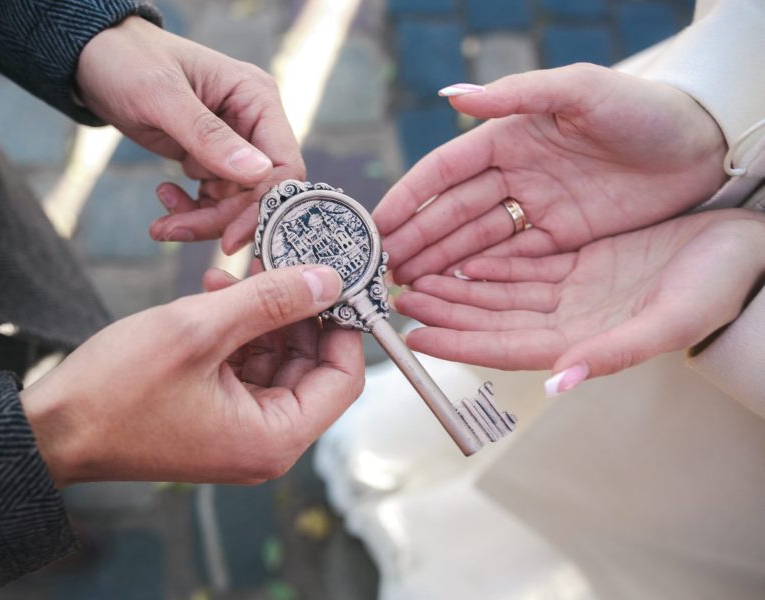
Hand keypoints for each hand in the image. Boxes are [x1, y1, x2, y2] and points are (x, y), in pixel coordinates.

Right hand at [21, 265, 363, 485]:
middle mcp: (265, 440)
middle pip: (312, 366)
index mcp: (274, 437)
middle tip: (276, 262)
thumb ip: (271, 302)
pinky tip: (212, 296)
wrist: (52, 429)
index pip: (343, 378)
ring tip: (227, 278)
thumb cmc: (116, 390)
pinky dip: (237, 331)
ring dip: (261, 315)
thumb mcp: (200, 330)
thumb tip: (330, 279)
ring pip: (278, 360)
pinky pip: (246, 366)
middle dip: (296, 312)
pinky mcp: (216, 414)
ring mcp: (240, 428)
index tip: (333, 277)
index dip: (344, 324)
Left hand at [76, 17, 302, 252]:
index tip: (229, 239)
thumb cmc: (128, 61)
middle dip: (220, 218)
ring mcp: (233, 143)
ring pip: (235, 203)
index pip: (283, 166)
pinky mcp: (210, 159)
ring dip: (201, 219)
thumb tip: (258, 173)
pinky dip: (191, 210)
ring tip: (161, 223)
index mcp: (257, 98)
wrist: (94, 58)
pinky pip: (214, 199)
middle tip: (174, 230)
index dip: (263, 206)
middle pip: (258, 193)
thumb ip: (208, 136)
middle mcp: (253, 123)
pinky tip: (165, 196)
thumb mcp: (162, 96)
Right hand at [373, 63, 727, 283]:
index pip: (445, 171)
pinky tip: (452, 291)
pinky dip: (480, 275)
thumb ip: (516, 95)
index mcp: (509, 136)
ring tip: (407, 287)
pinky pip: (511, 259)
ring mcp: (535, 207)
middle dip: (416, 239)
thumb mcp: (580, 91)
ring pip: (475, 240)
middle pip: (453, 212)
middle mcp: (514, 173)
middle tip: (384, 268)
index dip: (409, 198)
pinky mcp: (561, 237)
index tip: (378, 224)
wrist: (702, 146)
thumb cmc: (643, 108)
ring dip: (440, 262)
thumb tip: (451, 96)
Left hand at [394, 209, 764, 388]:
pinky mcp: (581, 262)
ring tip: (415, 276)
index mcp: (583, 339)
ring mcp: (573, 290)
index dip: (458, 341)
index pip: (503, 346)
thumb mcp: (669, 320)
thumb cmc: (718, 288)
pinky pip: (523, 264)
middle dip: (444, 308)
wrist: (747, 250)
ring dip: (458, 284)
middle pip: (491, 317)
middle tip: (399, 297)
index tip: (415, 335)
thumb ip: (613, 354)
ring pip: (500, 290)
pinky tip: (461, 255)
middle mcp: (570, 319)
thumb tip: (558, 383)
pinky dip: (490, 262)